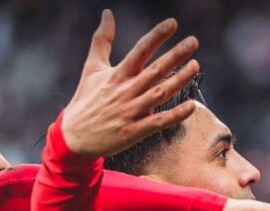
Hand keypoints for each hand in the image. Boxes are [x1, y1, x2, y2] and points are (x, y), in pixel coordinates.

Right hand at [61, 10, 199, 156]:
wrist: (74, 137)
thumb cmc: (85, 100)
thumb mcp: (92, 68)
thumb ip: (102, 40)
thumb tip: (107, 13)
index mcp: (116, 75)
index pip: (139, 51)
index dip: (156, 36)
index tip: (172, 24)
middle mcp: (125, 92)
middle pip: (155, 71)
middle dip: (175, 55)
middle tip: (193, 42)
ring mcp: (130, 112)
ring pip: (160, 94)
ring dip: (179, 80)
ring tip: (195, 66)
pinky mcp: (133, 132)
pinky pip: (158, 122)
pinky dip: (175, 115)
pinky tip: (191, 106)